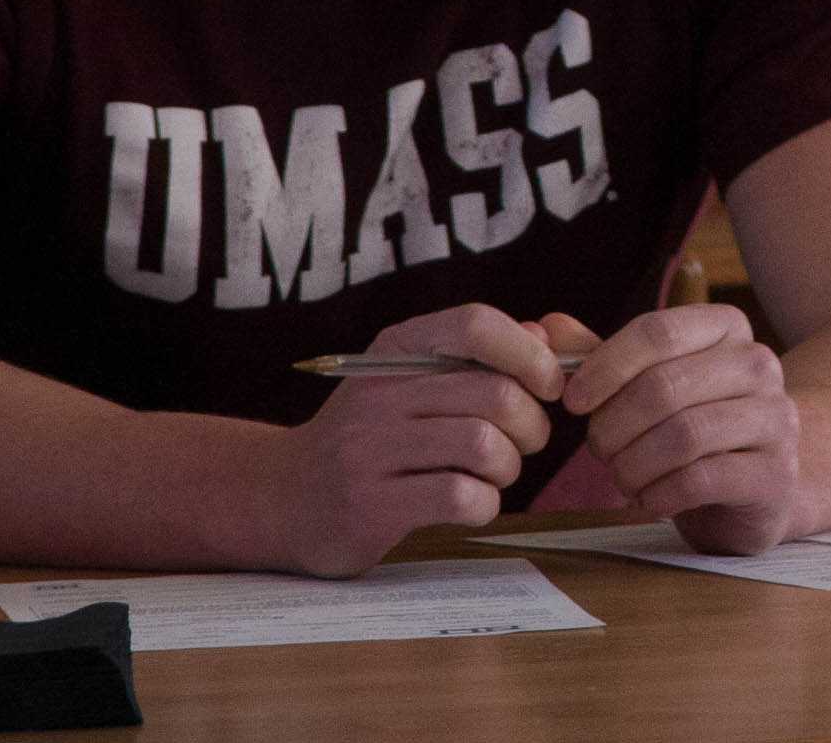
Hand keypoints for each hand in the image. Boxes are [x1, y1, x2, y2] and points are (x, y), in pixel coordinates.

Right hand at [267, 304, 569, 575]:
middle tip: (524, 442)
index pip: (476, 324)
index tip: (550, 385)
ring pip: (484, 445)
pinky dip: (485, 504)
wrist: (281, 498)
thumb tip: (543, 336)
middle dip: (532, 424)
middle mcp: (380, 393)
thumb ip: (475, 358)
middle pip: (495, 394)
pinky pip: (461, 497)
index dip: (530, 354)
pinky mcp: (371, 506)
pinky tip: (472, 504)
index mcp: (395, 348)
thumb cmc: (368, 437)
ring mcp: (370, 450)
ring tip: (495, 474)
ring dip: (509, 467)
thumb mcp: (409, 382)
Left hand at [559, 303, 801, 555]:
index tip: (572, 401)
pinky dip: (658, 494)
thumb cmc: (694, 426)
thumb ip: (602, 357)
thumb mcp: (650, 384)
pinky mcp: (773, 474)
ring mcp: (775, 419)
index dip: (605, 367)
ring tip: (623, 476)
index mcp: (728, 328)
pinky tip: (648, 499)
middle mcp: (759, 366)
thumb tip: (545, 329)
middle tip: (598, 449)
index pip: (658, 332)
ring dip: (633, 464)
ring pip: (683, 435)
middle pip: (664, 386)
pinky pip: (699, 480)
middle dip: (613, 425)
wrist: (758, 485)